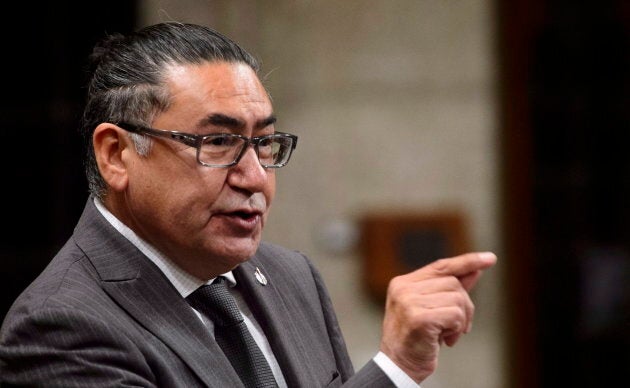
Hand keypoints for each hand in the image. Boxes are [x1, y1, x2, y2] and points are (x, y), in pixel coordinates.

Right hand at [379, 251, 496, 382]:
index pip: (441, 266)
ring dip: (460, 321)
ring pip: (457, 298)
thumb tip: (475, 270)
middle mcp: (404, 288)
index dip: (467, 261)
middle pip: (453, 283)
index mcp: (403, 283)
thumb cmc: (415, 340)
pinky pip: (455, 314)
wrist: (398, 367)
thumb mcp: (433, 310)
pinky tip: (445, 340)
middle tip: (457, 328)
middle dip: (464, 306)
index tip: (490, 258)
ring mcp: (409, 301)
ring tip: (447, 335)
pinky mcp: (419, 317)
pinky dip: (457, 329)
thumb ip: (451, 289)